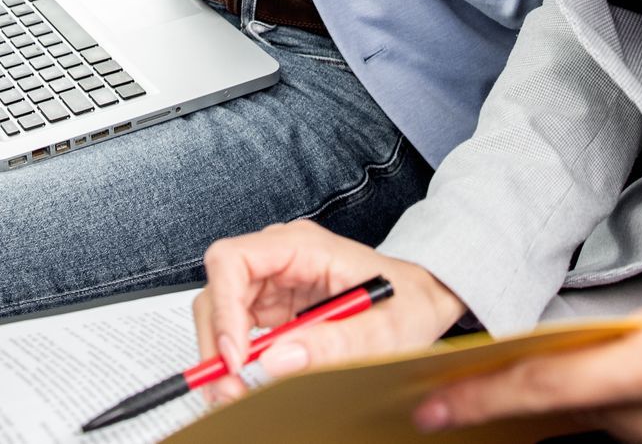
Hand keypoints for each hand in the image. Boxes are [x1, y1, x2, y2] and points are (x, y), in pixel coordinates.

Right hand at [193, 219, 465, 403]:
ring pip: (222, 313)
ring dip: (222, 356)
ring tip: (238, 394)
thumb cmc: (408, 303)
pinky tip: (248, 384)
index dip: (224, 308)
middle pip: (218, 290)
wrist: (424, 300)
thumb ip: (334, 344)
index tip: (236, 357)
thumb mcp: (384, 329)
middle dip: (217, 343)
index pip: (233, 260)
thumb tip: (276, 361)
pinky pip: (239, 331)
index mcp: (301, 246)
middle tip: (231, 391)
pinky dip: (236, 361)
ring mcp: (275, 282)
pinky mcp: (275, 308)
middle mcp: (280, 258)